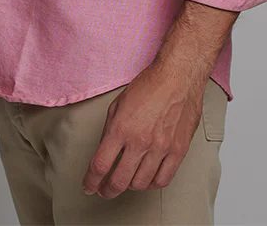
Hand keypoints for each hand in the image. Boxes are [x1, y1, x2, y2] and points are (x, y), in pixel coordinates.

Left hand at [81, 59, 206, 198]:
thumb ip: (109, 130)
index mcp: (121, 128)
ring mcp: (161, 148)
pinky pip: (163, 180)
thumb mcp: (118, 103)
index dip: (90, 181)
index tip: (88, 186)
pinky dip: (151, 184)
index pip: (100, 165)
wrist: (178, 76)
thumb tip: (104, 153)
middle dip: (107, 190)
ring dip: (129, 186)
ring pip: (140, 184)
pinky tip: (147, 178)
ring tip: (126, 180)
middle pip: (119, 181)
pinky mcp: (178, 150)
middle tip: (104, 190)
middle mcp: (140, 141)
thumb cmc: (149, 85)